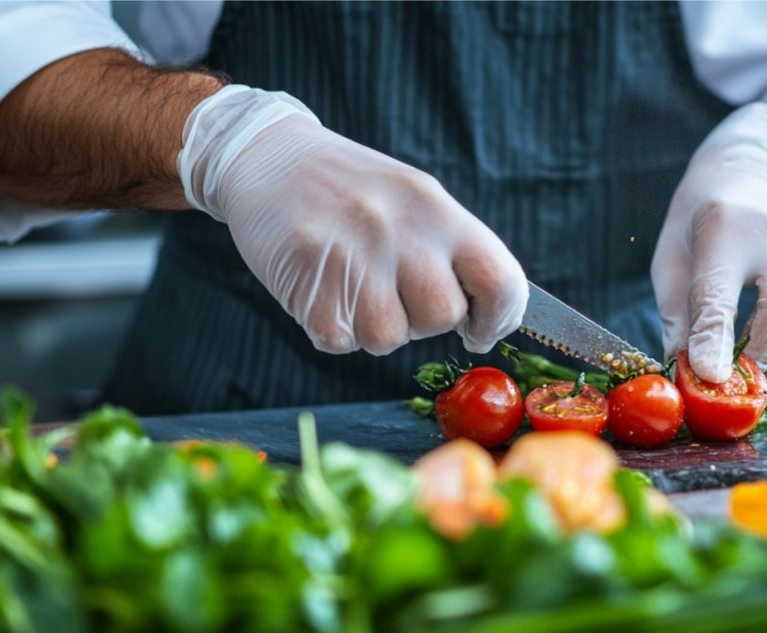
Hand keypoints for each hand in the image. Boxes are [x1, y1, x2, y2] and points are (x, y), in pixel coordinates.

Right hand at [179, 85, 526, 354]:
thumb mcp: (414, 197)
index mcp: (435, 207)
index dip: (499, 318)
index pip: (499, 279)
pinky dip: (334, 329)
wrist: (267, 156)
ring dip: (375, 328)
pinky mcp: (308, 286)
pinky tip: (323, 290)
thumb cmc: (350, 189)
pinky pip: (340, 342)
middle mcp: (399, 229)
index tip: (481, 332)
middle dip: (424, 320)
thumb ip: (454, 249)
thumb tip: (495, 311)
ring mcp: (351, 257)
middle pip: (443, 316)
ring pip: (390, 338)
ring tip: (355, 288)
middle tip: (398, 295)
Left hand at [653, 103, 766, 382]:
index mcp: (725, 227)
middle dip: (760, 357)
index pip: (720, 293)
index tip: (711, 376)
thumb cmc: (704, 227)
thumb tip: (690, 375)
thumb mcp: (672, 260)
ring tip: (756, 356)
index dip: (715, 339)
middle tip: (736, 376)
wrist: (754, 179)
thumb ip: (679, 317)